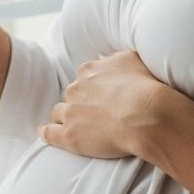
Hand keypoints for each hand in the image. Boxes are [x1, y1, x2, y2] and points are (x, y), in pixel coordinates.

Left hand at [38, 50, 170, 158]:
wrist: (147, 114)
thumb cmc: (144, 86)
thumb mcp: (131, 58)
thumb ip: (114, 58)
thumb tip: (107, 59)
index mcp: (89, 70)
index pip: (83, 77)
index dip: (92, 88)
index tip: (101, 95)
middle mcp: (76, 88)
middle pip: (72, 94)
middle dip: (80, 102)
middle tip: (96, 112)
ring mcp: (71, 112)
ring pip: (59, 112)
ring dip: (66, 116)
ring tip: (77, 125)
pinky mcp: (69, 135)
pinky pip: (50, 133)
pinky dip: (48, 133)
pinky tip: (46, 133)